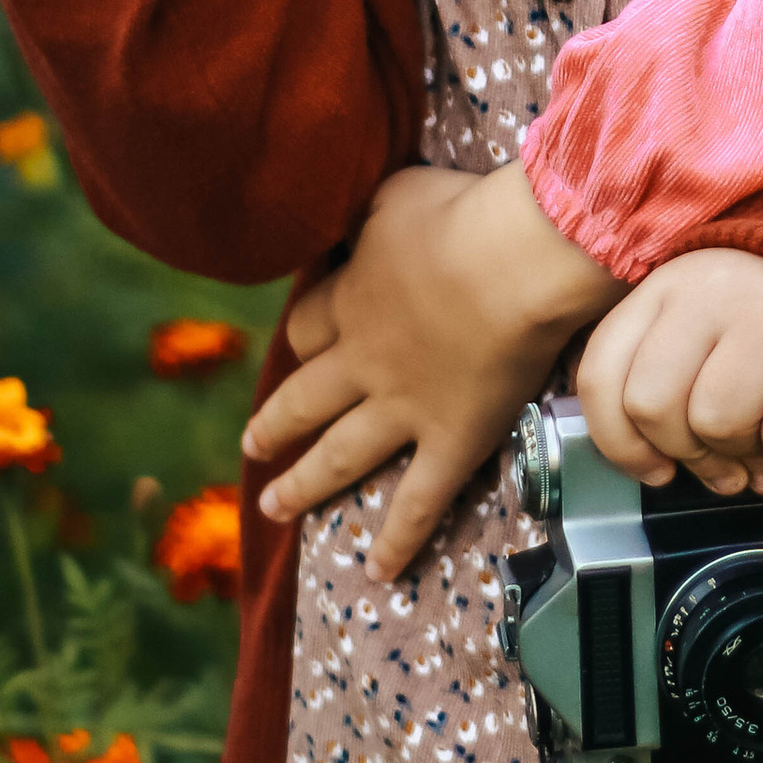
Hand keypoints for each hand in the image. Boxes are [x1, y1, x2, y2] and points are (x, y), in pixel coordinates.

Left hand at [242, 157, 616, 577]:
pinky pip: (420, 501)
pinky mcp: (451, 441)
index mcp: (350, 300)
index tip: (299, 339)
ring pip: (339, 455)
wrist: (512, 261)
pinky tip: (379, 571)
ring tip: (273, 506)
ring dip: (303, 484)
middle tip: (250, 444)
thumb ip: (364, 210)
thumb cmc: (460, 214)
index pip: (308, 325)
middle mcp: (363, 361)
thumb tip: (344, 208)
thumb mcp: (393, 191)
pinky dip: (399, 538)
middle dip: (275, 421)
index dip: (301, 334)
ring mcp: (403, 409)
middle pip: (305, 398)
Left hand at [574, 251, 762, 498]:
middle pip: (655, 407)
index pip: (602, 376)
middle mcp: (712, 290)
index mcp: (666, 286)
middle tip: (719, 456)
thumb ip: (660, 381)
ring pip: (718, 425)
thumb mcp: (697, 328)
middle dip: (686, 452)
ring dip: (742, 454)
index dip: (620, 443)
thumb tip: (657, 471)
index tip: (653, 467)